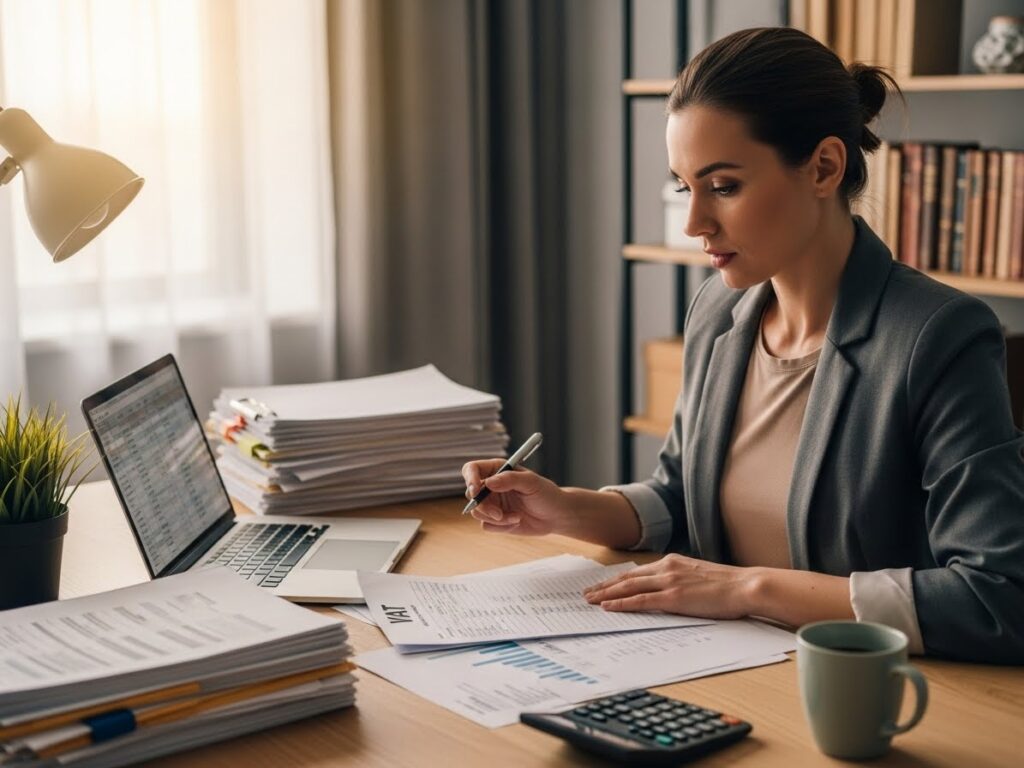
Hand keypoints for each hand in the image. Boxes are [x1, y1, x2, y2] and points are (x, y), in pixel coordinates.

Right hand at [461, 459, 570, 535]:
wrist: (556, 516)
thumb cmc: (546, 494)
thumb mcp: (531, 483)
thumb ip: (510, 479)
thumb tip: (488, 482)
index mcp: (497, 470)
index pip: (472, 469)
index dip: (470, 479)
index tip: (476, 491)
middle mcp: (491, 486)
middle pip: (471, 494)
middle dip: (483, 506)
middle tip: (498, 514)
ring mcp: (492, 504)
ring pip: (478, 512)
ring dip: (496, 518)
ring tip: (516, 517)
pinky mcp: (495, 520)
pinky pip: (487, 526)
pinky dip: (501, 527)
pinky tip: (517, 521)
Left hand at [582, 554, 755, 619]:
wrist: (745, 585)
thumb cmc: (728, 586)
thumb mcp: (699, 577)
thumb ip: (681, 581)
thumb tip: (669, 592)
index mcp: (673, 562)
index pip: (638, 572)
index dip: (617, 579)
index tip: (603, 585)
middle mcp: (667, 568)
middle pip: (627, 578)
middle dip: (605, 586)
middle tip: (586, 593)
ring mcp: (669, 581)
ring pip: (629, 587)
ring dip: (606, 594)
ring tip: (589, 601)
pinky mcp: (674, 597)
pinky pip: (641, 600)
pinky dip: (621, 603)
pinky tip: (607, 607)